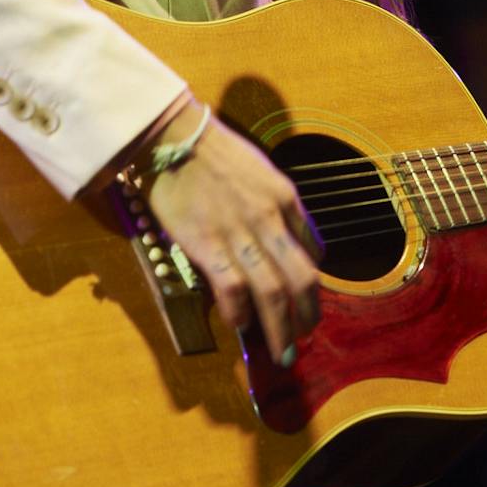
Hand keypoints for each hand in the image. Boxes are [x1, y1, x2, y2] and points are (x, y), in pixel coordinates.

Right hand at [140, 96, 321, 365]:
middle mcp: (269, 218)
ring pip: (273, 291)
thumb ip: (280, 207)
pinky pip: (233, 288)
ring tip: (282, 350)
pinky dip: (240, 313)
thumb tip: (294, 241)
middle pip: (300, 279)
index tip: (305, 304)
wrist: (174, 136)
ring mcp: (239, 232)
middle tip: (303, 338)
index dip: (312, 285)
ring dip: (280, 327)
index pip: (312, 252)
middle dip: (306, 316)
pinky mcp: (207, 243)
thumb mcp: (262, 172)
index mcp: (285, 198)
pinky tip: (240, 325)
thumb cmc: (215, 152)